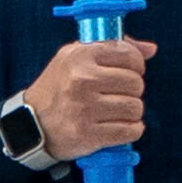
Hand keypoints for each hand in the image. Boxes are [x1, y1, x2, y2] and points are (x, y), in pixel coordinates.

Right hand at [21, 37, 156, 160]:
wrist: (30, 123)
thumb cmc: (58, 87)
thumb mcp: (76, 57)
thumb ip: (114, 48)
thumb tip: (151, 50)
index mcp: (81, 56)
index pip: (129, 55)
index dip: (136, 65)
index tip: (129, 72)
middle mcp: (83, 80)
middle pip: (136, 84)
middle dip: (133, 91)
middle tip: (119, 95)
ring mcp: (85, 108)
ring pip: (135, 108)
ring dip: (132, 112)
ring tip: (117, 112)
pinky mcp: (88, 134)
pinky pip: (129, 131)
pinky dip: (131, 130)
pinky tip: (120, 127)